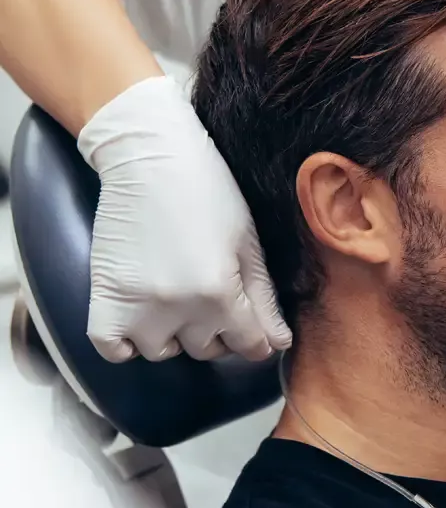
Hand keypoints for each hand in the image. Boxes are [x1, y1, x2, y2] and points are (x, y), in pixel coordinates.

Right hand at [78, 77, 291, 362]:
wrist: (150, 156)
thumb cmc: (209, 193)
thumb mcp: (248, 244)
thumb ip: (263, 300)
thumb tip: (279, 343)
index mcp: (221, 293)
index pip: (250, 346)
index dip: (256, 339)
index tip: (251, 327)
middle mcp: (180, 308)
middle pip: (208, 350)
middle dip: (216, 331)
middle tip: (210, 295)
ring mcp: (138, 307)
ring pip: (163, 352)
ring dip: (173, 335)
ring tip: (176, 300)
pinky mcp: (104, 298)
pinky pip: (114, 350)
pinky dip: (127, 343)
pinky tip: (142, 320)